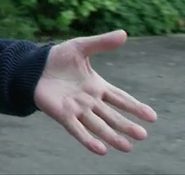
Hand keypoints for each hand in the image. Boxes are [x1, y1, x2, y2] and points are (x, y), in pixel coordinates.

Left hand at [35, 30, 158, 155]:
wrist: (32, 67)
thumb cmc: (57, 58)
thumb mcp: (81, 47)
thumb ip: (101, 43)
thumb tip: (124, 34)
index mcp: (97, 86)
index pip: (121, 98)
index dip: (136, 107)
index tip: (152, 117)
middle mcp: (90, 101)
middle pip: (113, 116)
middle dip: (127, 126)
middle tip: (143, 135)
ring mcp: (78, 110)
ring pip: (99, 126)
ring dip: (112, 137)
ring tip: (127, 147)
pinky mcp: (63, 115)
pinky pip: (78, 130)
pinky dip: (89, 140)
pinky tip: (101, 150)